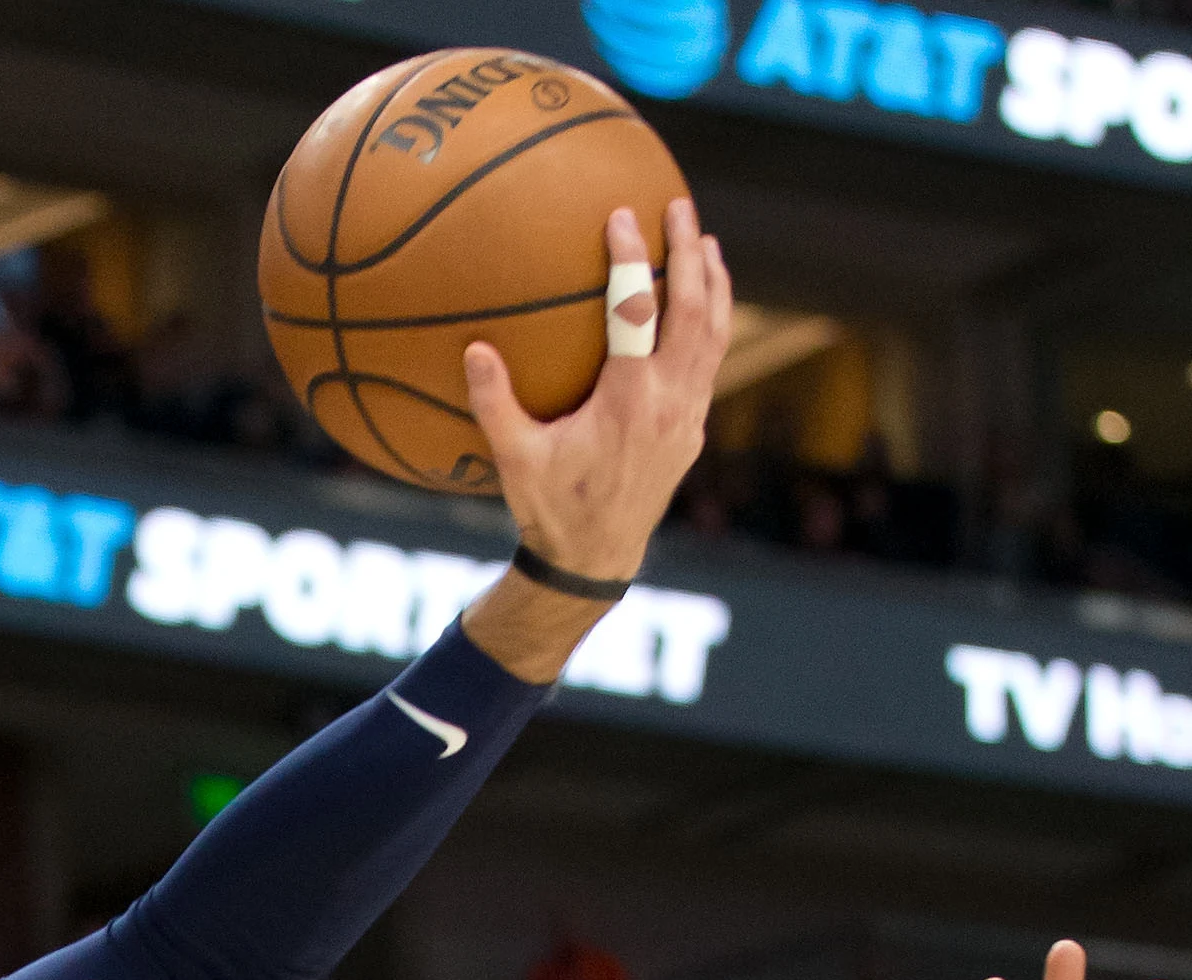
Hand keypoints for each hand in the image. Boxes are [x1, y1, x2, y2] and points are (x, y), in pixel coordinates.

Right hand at [462, 199, 728, 581]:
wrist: (595, 559)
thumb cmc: (549, 509)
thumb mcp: (513, 459)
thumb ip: (494, 403)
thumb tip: (474, 349)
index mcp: (628, 403)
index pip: (637, 314)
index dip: (632, 260)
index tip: (622, 217)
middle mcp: (669, 404)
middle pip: (695, 312)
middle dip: (690, 254)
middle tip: (679, 207)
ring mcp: (689, 416)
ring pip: (716, 334)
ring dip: (714, 283)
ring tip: (704, 241)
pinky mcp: (693, 428)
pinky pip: (713, 360)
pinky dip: (712, 321)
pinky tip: (702, 301)